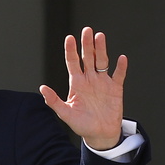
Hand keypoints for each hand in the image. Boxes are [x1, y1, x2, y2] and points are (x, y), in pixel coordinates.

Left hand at [39, 27, 126, 149]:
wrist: (99, 134)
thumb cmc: (81, 124)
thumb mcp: (65, 113)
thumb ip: (54, 100)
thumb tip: (42, 88)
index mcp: (76, 83)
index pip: (72, 62)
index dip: (71, 50)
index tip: (69, 38)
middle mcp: (89, 79)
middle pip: (88, 57)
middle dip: (87, 44)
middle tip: (86, 30)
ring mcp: (103, 82)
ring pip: (102, 61)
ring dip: (101, 49)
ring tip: (100, 36)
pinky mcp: (116, 89)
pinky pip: (118, 75)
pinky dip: (120, 67)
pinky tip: (121, 58)